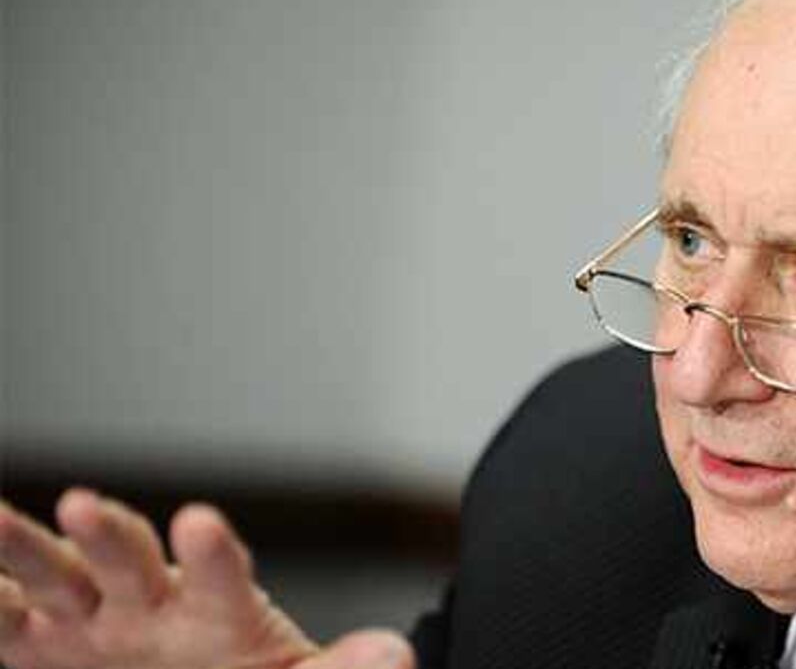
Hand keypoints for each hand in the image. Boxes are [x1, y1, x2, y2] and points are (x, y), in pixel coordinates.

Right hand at [0, 488, 414, 668]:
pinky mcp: (44, 647)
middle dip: (108, 534)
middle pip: (128, 560)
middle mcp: (149, 602)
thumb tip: (396, 656)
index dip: (212, 553)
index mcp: (217, 609)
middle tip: (84, 503)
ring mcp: (91, 621)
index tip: (200, 523)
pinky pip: (6, 626)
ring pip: (55, 576)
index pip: (220, 576)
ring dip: (24, 548)